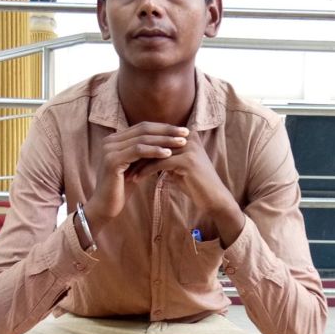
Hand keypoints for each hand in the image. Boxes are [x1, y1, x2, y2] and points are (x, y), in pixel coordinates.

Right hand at [83, 122, 188, 229]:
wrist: (105, 207)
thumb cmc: (122, 188)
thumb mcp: (137, 166)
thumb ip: (147, 153)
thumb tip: (169, 142)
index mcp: (115, 139)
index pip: (143, 127)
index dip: (163, 127)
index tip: (182, 130)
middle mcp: (110, 141)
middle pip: (143, 129)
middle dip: (167, 131)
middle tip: (186, 132)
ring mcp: (109, 149)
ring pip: (142, 139)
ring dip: (164, 140)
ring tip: (181, 142)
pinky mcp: (112, 160)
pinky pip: (138, 151)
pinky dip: (154, 151)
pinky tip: (168, 153)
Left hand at [130, 130, 245, 246]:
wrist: (214, 198)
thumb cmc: (194, 184)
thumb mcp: (178, 166)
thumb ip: (165, 156)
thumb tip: (144, 152)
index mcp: (186, 135)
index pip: (157, 136)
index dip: (139, 147)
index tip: (124, 157)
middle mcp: (189, 137)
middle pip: (155, 142)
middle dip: (136, 154)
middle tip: (120, 163)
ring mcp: (189, 148)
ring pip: (155, 152)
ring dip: (138, 164)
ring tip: (125, 173)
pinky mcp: (187, 161)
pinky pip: (160, 163)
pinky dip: (145, 171)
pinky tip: (135, 179)